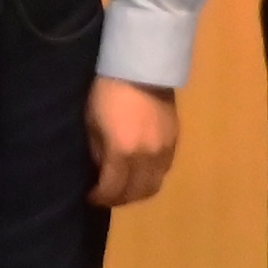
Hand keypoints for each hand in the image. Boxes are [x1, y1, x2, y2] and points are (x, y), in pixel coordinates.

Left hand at [86, 78, 178, 208]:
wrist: (141, 68)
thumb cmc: (108, 93)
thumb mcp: (92, 123)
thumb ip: (99, 152)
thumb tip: (103, 170)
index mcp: (123, 152)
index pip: (114, 189)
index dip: (102, 198)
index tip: (92, 197)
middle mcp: (147, 157)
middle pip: (137, 193)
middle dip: (120, 199)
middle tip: (108, 196)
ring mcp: (165, 150)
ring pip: (155, 185)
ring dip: (138, 191)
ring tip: (125, 187)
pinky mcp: (175, 141)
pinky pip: (164, 170)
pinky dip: (151, 177)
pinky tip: (141, 171)